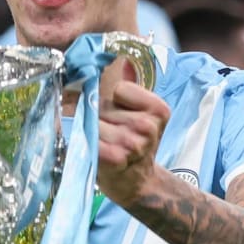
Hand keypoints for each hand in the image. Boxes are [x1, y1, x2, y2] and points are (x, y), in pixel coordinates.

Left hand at [95, 79, 170, 207]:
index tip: (121, 116)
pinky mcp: (114, 156)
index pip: (120, 88)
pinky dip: (84, 141)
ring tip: (105, 143)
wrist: (136, 183)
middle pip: (103, 105)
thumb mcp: (139, 114)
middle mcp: (147, 126)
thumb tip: (122, 60)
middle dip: (99, 116)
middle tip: (110, 133)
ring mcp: (131, 142)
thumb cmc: (133, 144)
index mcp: (159, 109)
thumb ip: (130, 88)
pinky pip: (86, 136)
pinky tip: (98, 153)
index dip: (115, 101)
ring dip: (90, 130)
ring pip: (92, 120)